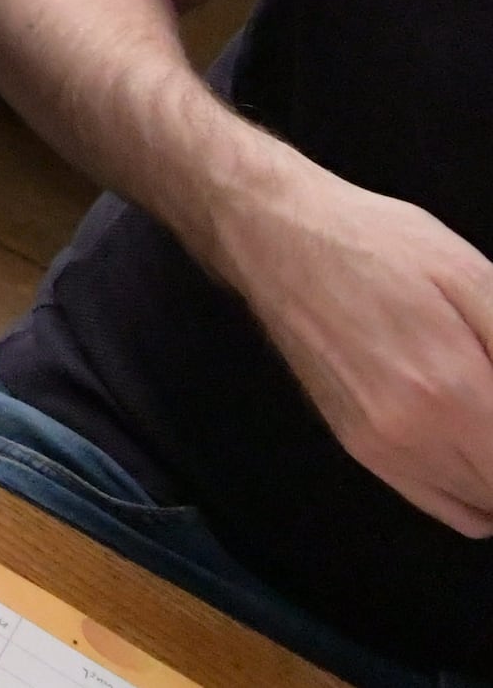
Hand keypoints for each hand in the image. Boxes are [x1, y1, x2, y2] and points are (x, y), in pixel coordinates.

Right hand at [214, 166, 492, 536]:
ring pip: (482, 508)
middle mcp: (413, 438)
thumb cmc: (378, 245)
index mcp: (450, 392)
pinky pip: (444, 506)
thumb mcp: (472, 276)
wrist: (275, 238)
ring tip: (488, 416)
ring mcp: (380, 451)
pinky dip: (476, 495)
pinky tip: (478, 446)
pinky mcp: (359, 449)